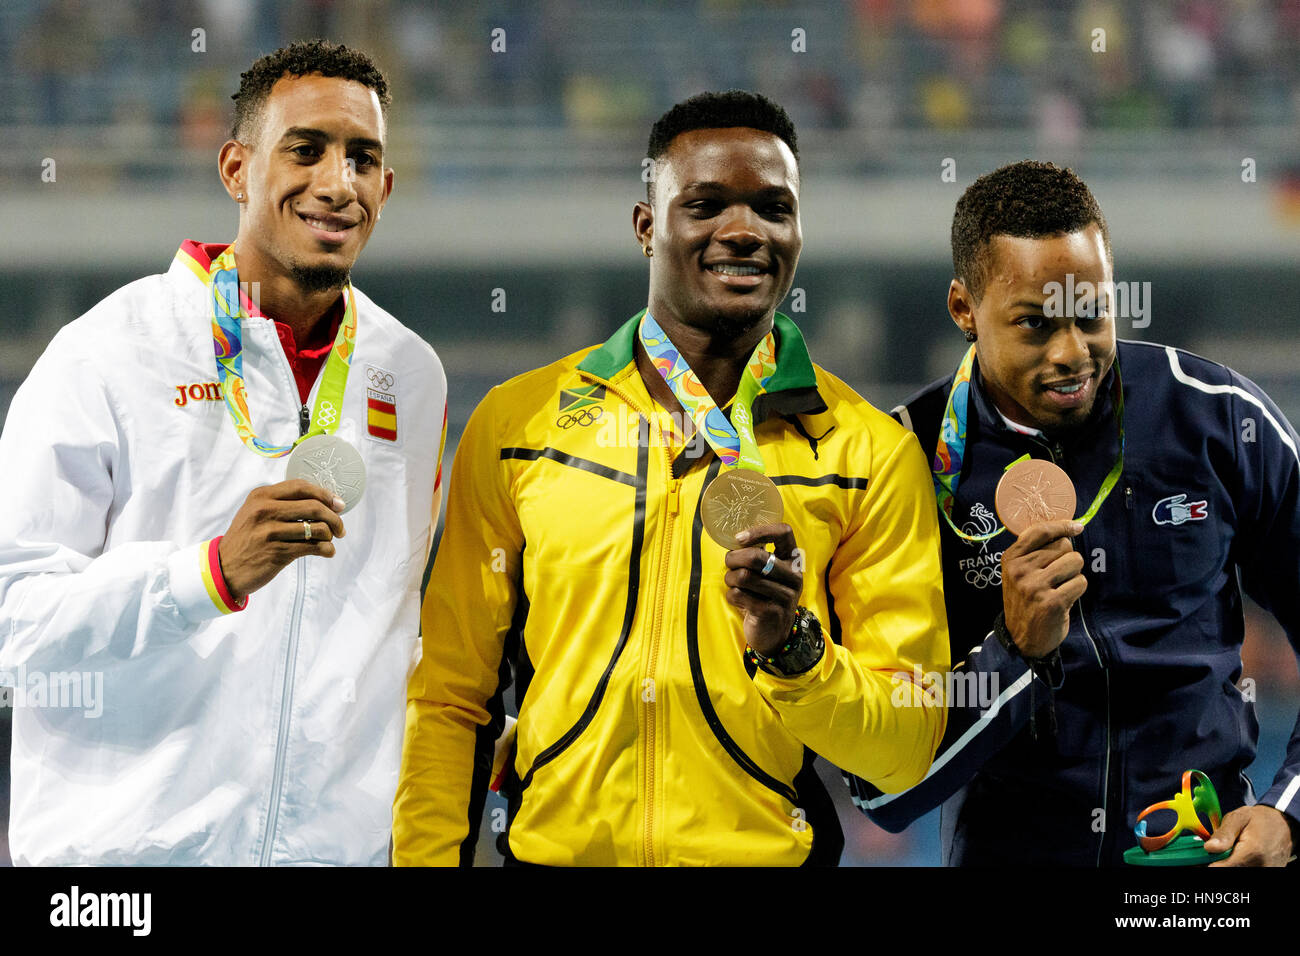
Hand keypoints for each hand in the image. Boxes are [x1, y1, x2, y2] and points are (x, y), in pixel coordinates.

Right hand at [217, 480, 345, 600]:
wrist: (224, 568)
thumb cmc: (246, 539)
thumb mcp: (255, 513)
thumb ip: (281, 503)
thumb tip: (322, 502)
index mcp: (261, 496)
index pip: (302, 487)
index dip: (325, 494)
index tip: (338, 504)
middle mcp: (265, 510)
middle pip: (314, 506)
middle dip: (334, 517)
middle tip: (340, 528)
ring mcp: (270, 532)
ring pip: (317, 528)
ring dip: (330, 536)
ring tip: (329, 541)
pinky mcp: (277, 553)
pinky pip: (313, 547)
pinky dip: (326, 550)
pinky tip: (327, 552)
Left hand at [724, 522, 802, 655]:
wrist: (775, 634)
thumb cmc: (766, 595)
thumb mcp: (770, 573)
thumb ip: (758, 555)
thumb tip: (734, 539)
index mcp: (794, 560)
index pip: (784, 532)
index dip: (759, 531)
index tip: (739, 538)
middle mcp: (794, 576)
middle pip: (755, 557)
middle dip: (733, 559)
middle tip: (729, 564)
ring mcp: (784, 596)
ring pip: (743, 576)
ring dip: (730, 578)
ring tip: (733, 583)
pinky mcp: (769, 612)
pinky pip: (738, 594)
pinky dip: (731, 595)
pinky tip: (738, 599)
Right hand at [1000, 519, 1085, 658]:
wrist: (1021, 638)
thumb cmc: (1026, 600)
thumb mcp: (1019, 573)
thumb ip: (1035, 551)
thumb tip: (1067, 529)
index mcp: (1011, 559)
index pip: (1040, 532)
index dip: (1062, 526)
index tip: (1076, 526)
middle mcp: (1020, 570)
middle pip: (1064, 546)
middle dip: (1067, 559)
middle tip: (1056, 577)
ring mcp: (1035, 586)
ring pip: (1075, 562)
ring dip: (1074, 574)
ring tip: (1060, 587)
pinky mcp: (1052, 602)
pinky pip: (1080, 582)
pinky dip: (1077, 590)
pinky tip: (1064, 599)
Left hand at [1205, 804, 1298, 865]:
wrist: (1284, 824)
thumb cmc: (1259, 819)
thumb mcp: (1238, 818)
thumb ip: (1223, 834)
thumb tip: (1209, 848)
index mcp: (1253, 851)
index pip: (1225, 867)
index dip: (1212, 862)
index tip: (1208, 856)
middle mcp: (1263, 865)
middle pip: (1232, 870)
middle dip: (1222, 862)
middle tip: (1221, 850)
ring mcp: (1268, 870)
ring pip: (1240, 871)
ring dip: (1232, 863)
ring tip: (1235, 850)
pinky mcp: (1270, 872)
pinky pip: (1250, 871)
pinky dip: (1242, 865)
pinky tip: (1243, 856)